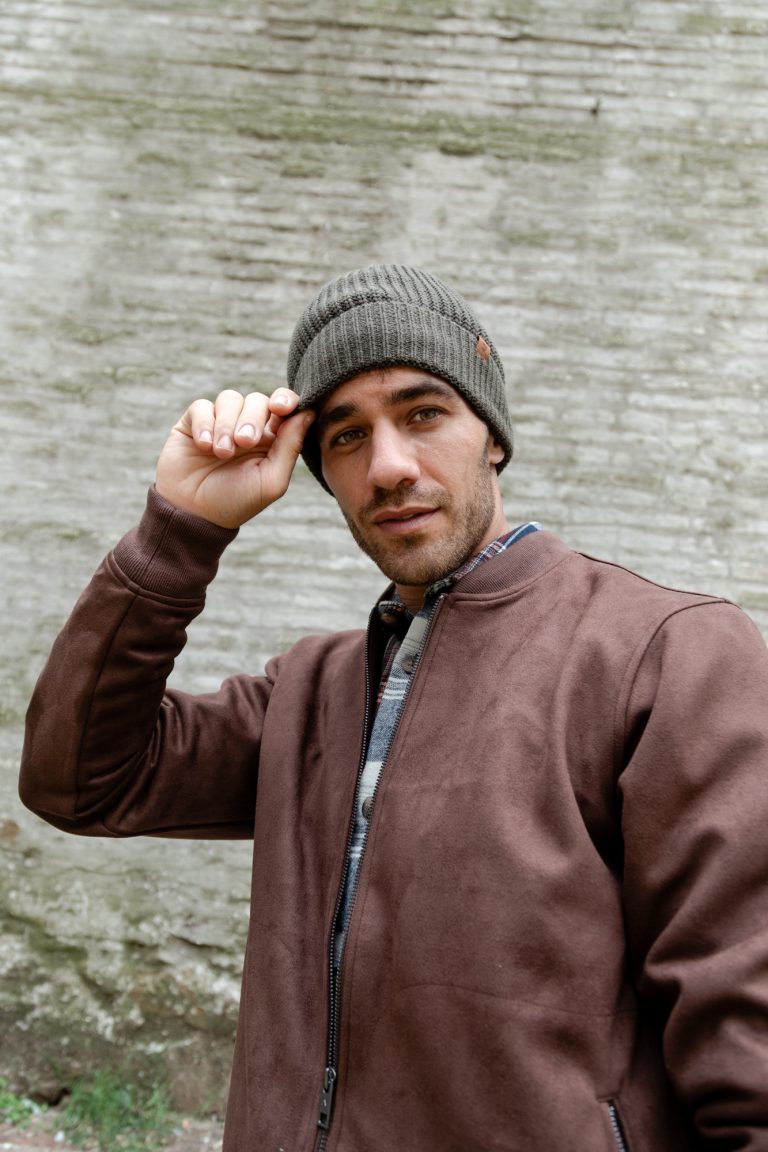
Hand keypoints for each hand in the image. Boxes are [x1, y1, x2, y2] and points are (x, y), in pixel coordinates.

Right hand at [155, 388, 314, 526]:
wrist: (193, 514)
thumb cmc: (237, 502)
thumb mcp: (271, 480)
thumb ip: (290, 446)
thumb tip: (308, 412)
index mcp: (272, 439)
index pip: (285, 406)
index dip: (286, 399)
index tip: (281, 408)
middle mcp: (247, 426)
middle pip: (257, 400)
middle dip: (252, 418)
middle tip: (244, 442)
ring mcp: (220, 422)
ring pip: (230, 399)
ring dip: (226, 425)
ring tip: (222, 453)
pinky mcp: (194, 422)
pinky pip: (202, 406)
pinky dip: (204, 424)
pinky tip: (204, 447)